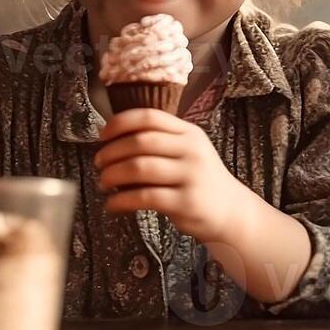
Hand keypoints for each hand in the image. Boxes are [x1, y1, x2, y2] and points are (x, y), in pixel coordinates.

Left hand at [94, 108, 249, 243]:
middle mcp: (192, 151)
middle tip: (98, 163)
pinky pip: (143, 197)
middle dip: (111, 152)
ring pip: (139, 168)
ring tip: (103, 183)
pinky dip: (120, 201)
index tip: (102, 135)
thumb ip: (161, 143)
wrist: (231, 211)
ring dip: (112, 175)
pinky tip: (112, 205)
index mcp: (190, 133)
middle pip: (140, 142)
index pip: (149, 117)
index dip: (120, 123)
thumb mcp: (189, 152)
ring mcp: (191, 176)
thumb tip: (113, 141)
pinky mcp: (186, 202)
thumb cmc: (200, 181)